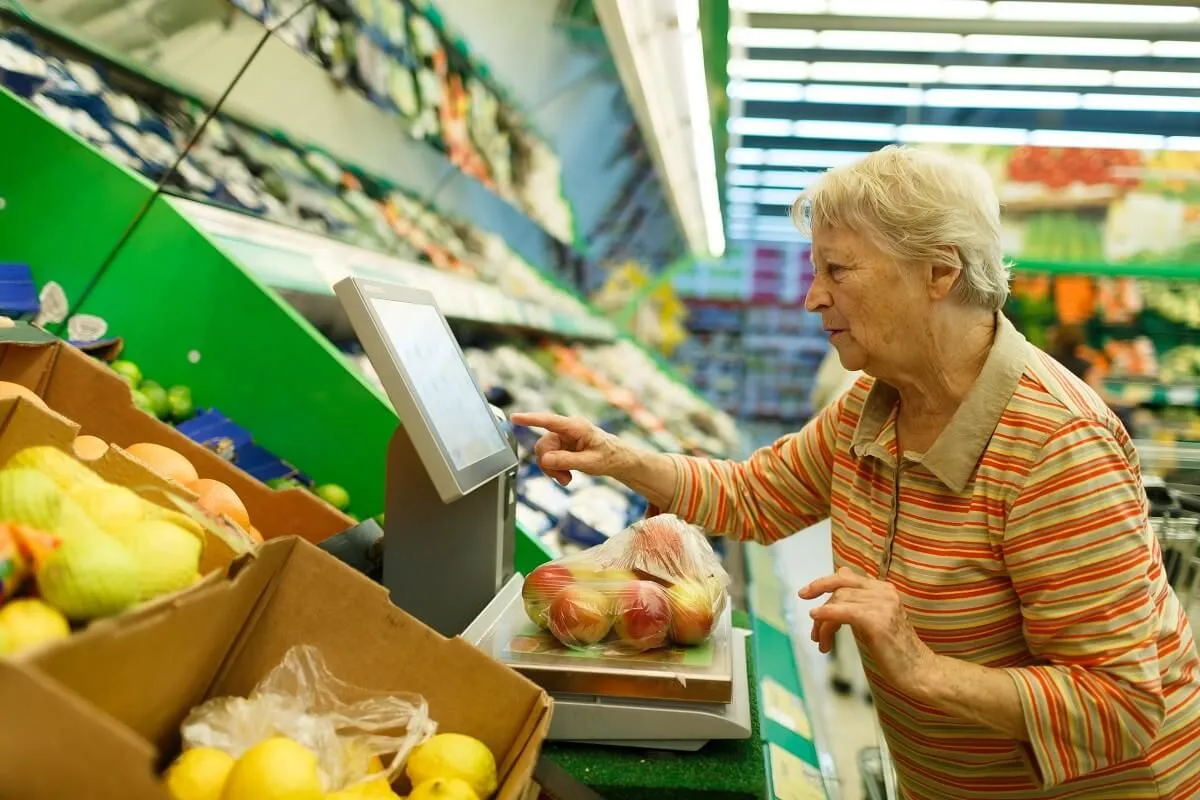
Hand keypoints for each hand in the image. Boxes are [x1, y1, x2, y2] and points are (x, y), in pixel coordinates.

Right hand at [509, 412, 628, 485]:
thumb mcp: (590, 462)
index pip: (549, 421)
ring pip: (543, 454)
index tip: (515, 417)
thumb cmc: (608, 456)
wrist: (616, 460)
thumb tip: (546, 460)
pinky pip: (548, 458)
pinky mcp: (561, 446)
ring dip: (552, 469)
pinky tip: (565, 476)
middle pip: (543, 446)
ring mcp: (562, 438)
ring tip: (567, 479)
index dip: (530, 419)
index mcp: (576, 427)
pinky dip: (554, 470)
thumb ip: (567, 461)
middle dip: (549, 465)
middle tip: (563, 479)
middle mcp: (566, 430)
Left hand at [799, 567, 935, 694]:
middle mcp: (883, 592)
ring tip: (821, 642)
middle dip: (818, 600)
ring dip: (822, 623)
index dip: (824, 582)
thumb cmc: (896, 649)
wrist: (919, 670)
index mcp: (884, 589)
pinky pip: (844, 611)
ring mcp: (881, 605)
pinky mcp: (876, 621)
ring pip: (838, 601)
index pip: (847, 577)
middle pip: (840, 587)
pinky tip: (817, 620)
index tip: (806, 593)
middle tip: (808, 615)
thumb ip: (858, 602)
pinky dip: (827, 615)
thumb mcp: (875, 619)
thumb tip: (838, 582)